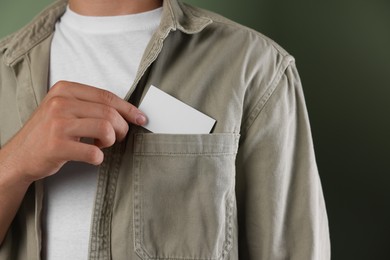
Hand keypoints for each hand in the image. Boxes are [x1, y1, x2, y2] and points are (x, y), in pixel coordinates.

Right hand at [0, 81, 145, 183]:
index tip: (140, 118)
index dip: (128, 108)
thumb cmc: (48, 132)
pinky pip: (94, 151)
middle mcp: (60, 103)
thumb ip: (90, 106)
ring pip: (105, 129)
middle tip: (118, 137)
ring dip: (110, 141)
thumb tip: (127, 112)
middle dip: (122, 128)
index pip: (106, 96)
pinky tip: (92, 156)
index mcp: (65, 89)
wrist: (20, 155)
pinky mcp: (57, 145)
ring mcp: (57, 124)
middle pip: (109, 113)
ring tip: (101, 144)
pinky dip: (99, 157)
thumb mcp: (65, 109)